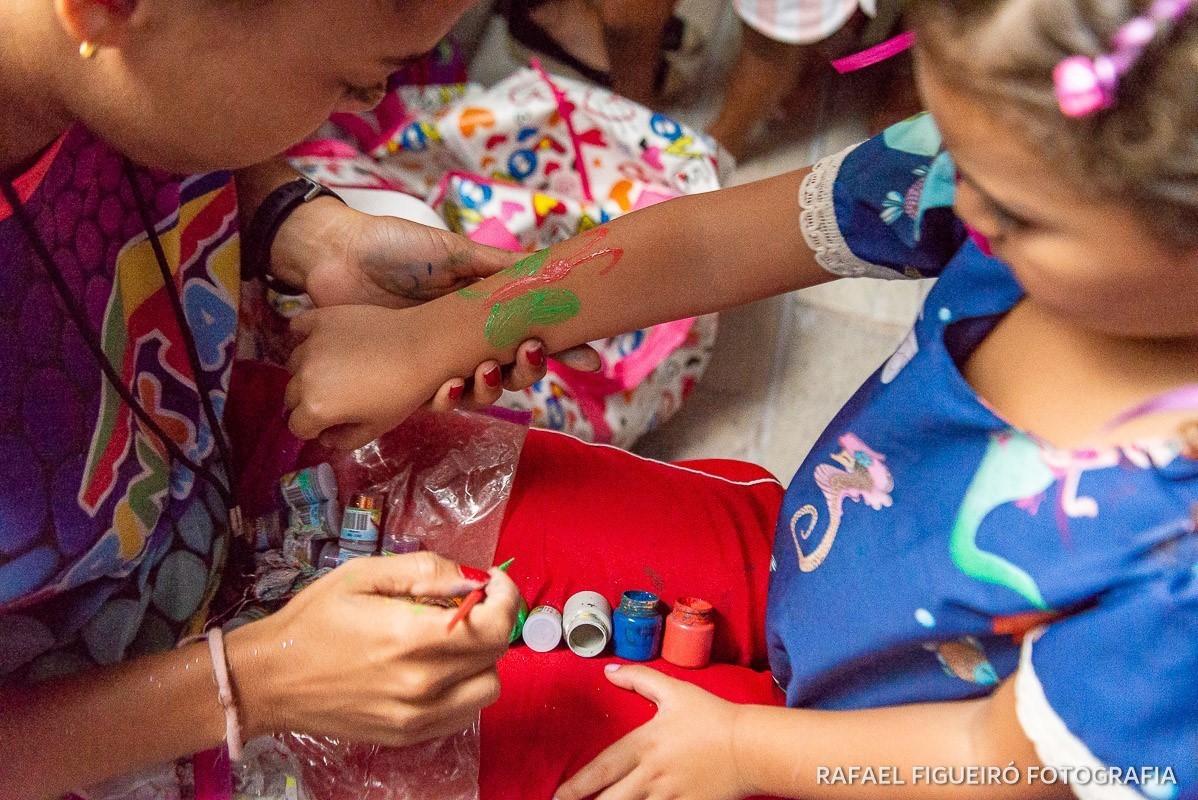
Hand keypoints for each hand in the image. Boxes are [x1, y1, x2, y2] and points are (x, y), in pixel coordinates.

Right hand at [225, 552, 517, 745]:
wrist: (270, 680)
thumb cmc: (314, 620)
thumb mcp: (364, 574)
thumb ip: (425, 570)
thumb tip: (471, 577)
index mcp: (410, 637)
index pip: (495, 625)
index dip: (506, 597)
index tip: (493, 582)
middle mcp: (421, 683)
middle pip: (497, 654)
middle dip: (494, 620)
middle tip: (470, 604)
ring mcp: (417, 716)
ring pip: (488, 687)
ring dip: (481, 658)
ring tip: (450, 640)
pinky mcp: (410, 734)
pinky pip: (464, 712)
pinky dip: (463, 687)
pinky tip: (436, 667)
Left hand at [276, 199, 600, 392]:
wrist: (333, 254)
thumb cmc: (393, 247)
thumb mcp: (453, 251)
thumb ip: (498, 265)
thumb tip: (549, 269)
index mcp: (479, 312)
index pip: (527, 336)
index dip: (559, 351)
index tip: (589, 359)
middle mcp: (461, 341)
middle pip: (508, 371)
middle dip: (525, 371)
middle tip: (528, 355)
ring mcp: (432, 362)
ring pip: (475, 391)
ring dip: (489, 387)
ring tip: (486, 370)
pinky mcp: (401, 378)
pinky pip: (433, 399)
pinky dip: (448, 398)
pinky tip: (450, 387)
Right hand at [285, 304, 447, 448]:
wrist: (421, 348)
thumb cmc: (401, 394)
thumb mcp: (375, 428)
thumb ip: (344, 440)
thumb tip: (325, 438)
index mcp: (316, 408)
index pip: (298, 426)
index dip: (315, 428)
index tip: (332, 422)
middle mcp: (304, 377)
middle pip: (292, 397)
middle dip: (308, 401)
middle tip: (337, 396)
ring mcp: (310, 345)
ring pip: (294, 364)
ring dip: (307, 370)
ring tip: (335, 368)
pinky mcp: (319, 319)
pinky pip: (298, 328)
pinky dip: (303, 335)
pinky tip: (321, 341)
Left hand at [556, 665, 755, 799]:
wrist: (751, 747)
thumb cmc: (711, 717)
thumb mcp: (674, 691)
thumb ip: (639, 678)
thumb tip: (609, 670)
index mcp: (644, 744)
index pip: (601, 769)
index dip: (576, 785)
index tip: (557, 796)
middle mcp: (651, 774)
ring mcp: (668, 796)